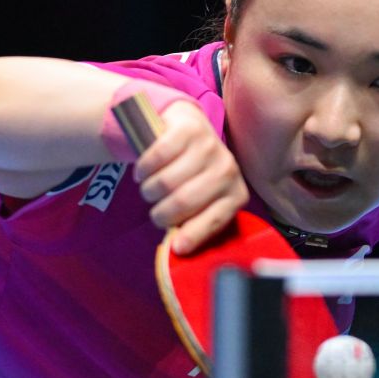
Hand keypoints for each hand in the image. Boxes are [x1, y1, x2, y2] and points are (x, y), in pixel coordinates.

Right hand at [133, 101, 248, 253]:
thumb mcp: (200, 200)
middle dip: (161, 212)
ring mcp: (209, 146)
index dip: (193, 235)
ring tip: (149, 189)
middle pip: (183, 202)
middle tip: (154, 209)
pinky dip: (143, 169)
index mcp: (235, 194)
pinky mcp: (189, 129)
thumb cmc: (193, 174)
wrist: (187, 128)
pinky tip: (142, 171)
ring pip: (166, 182)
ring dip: (149, 190)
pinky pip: (156, 157)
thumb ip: (193, 222)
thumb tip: (177, 249)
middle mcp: (228, 169)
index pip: (214, 220)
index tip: (176, 247)